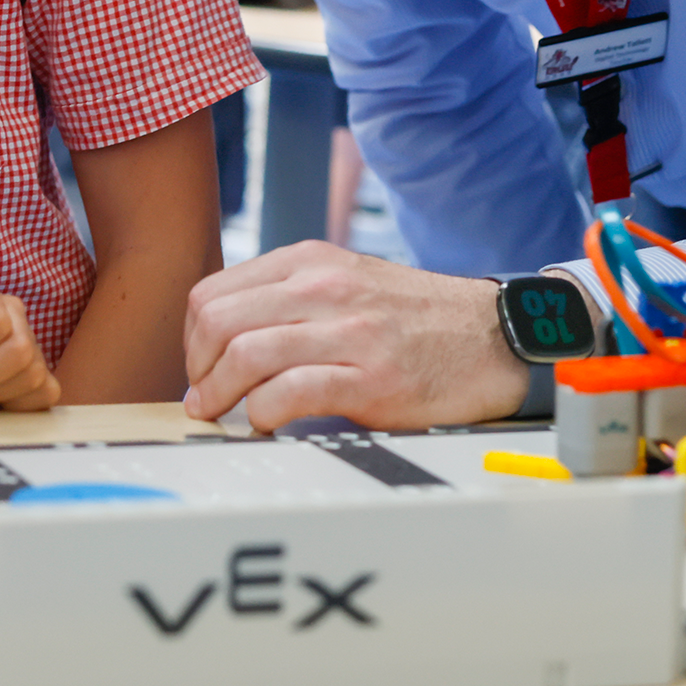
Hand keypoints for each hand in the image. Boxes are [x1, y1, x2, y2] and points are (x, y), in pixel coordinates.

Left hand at [183, 241, 527, 432]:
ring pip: (246, 355)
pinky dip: (263, 414)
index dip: (192, 340)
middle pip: (218, 322)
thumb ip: (289, 298)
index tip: (201, 367)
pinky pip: (290, 393)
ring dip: (220, 396)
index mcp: (311, 261)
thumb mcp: (347, 281)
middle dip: (197, 369)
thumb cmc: (416, 318)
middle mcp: (325, 287)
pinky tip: (267, 424)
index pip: (214, 293)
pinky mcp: (371, 379)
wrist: (492, 336)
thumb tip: (225, 340)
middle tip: (204, 398)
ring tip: (224, 414)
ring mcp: (349, 331)